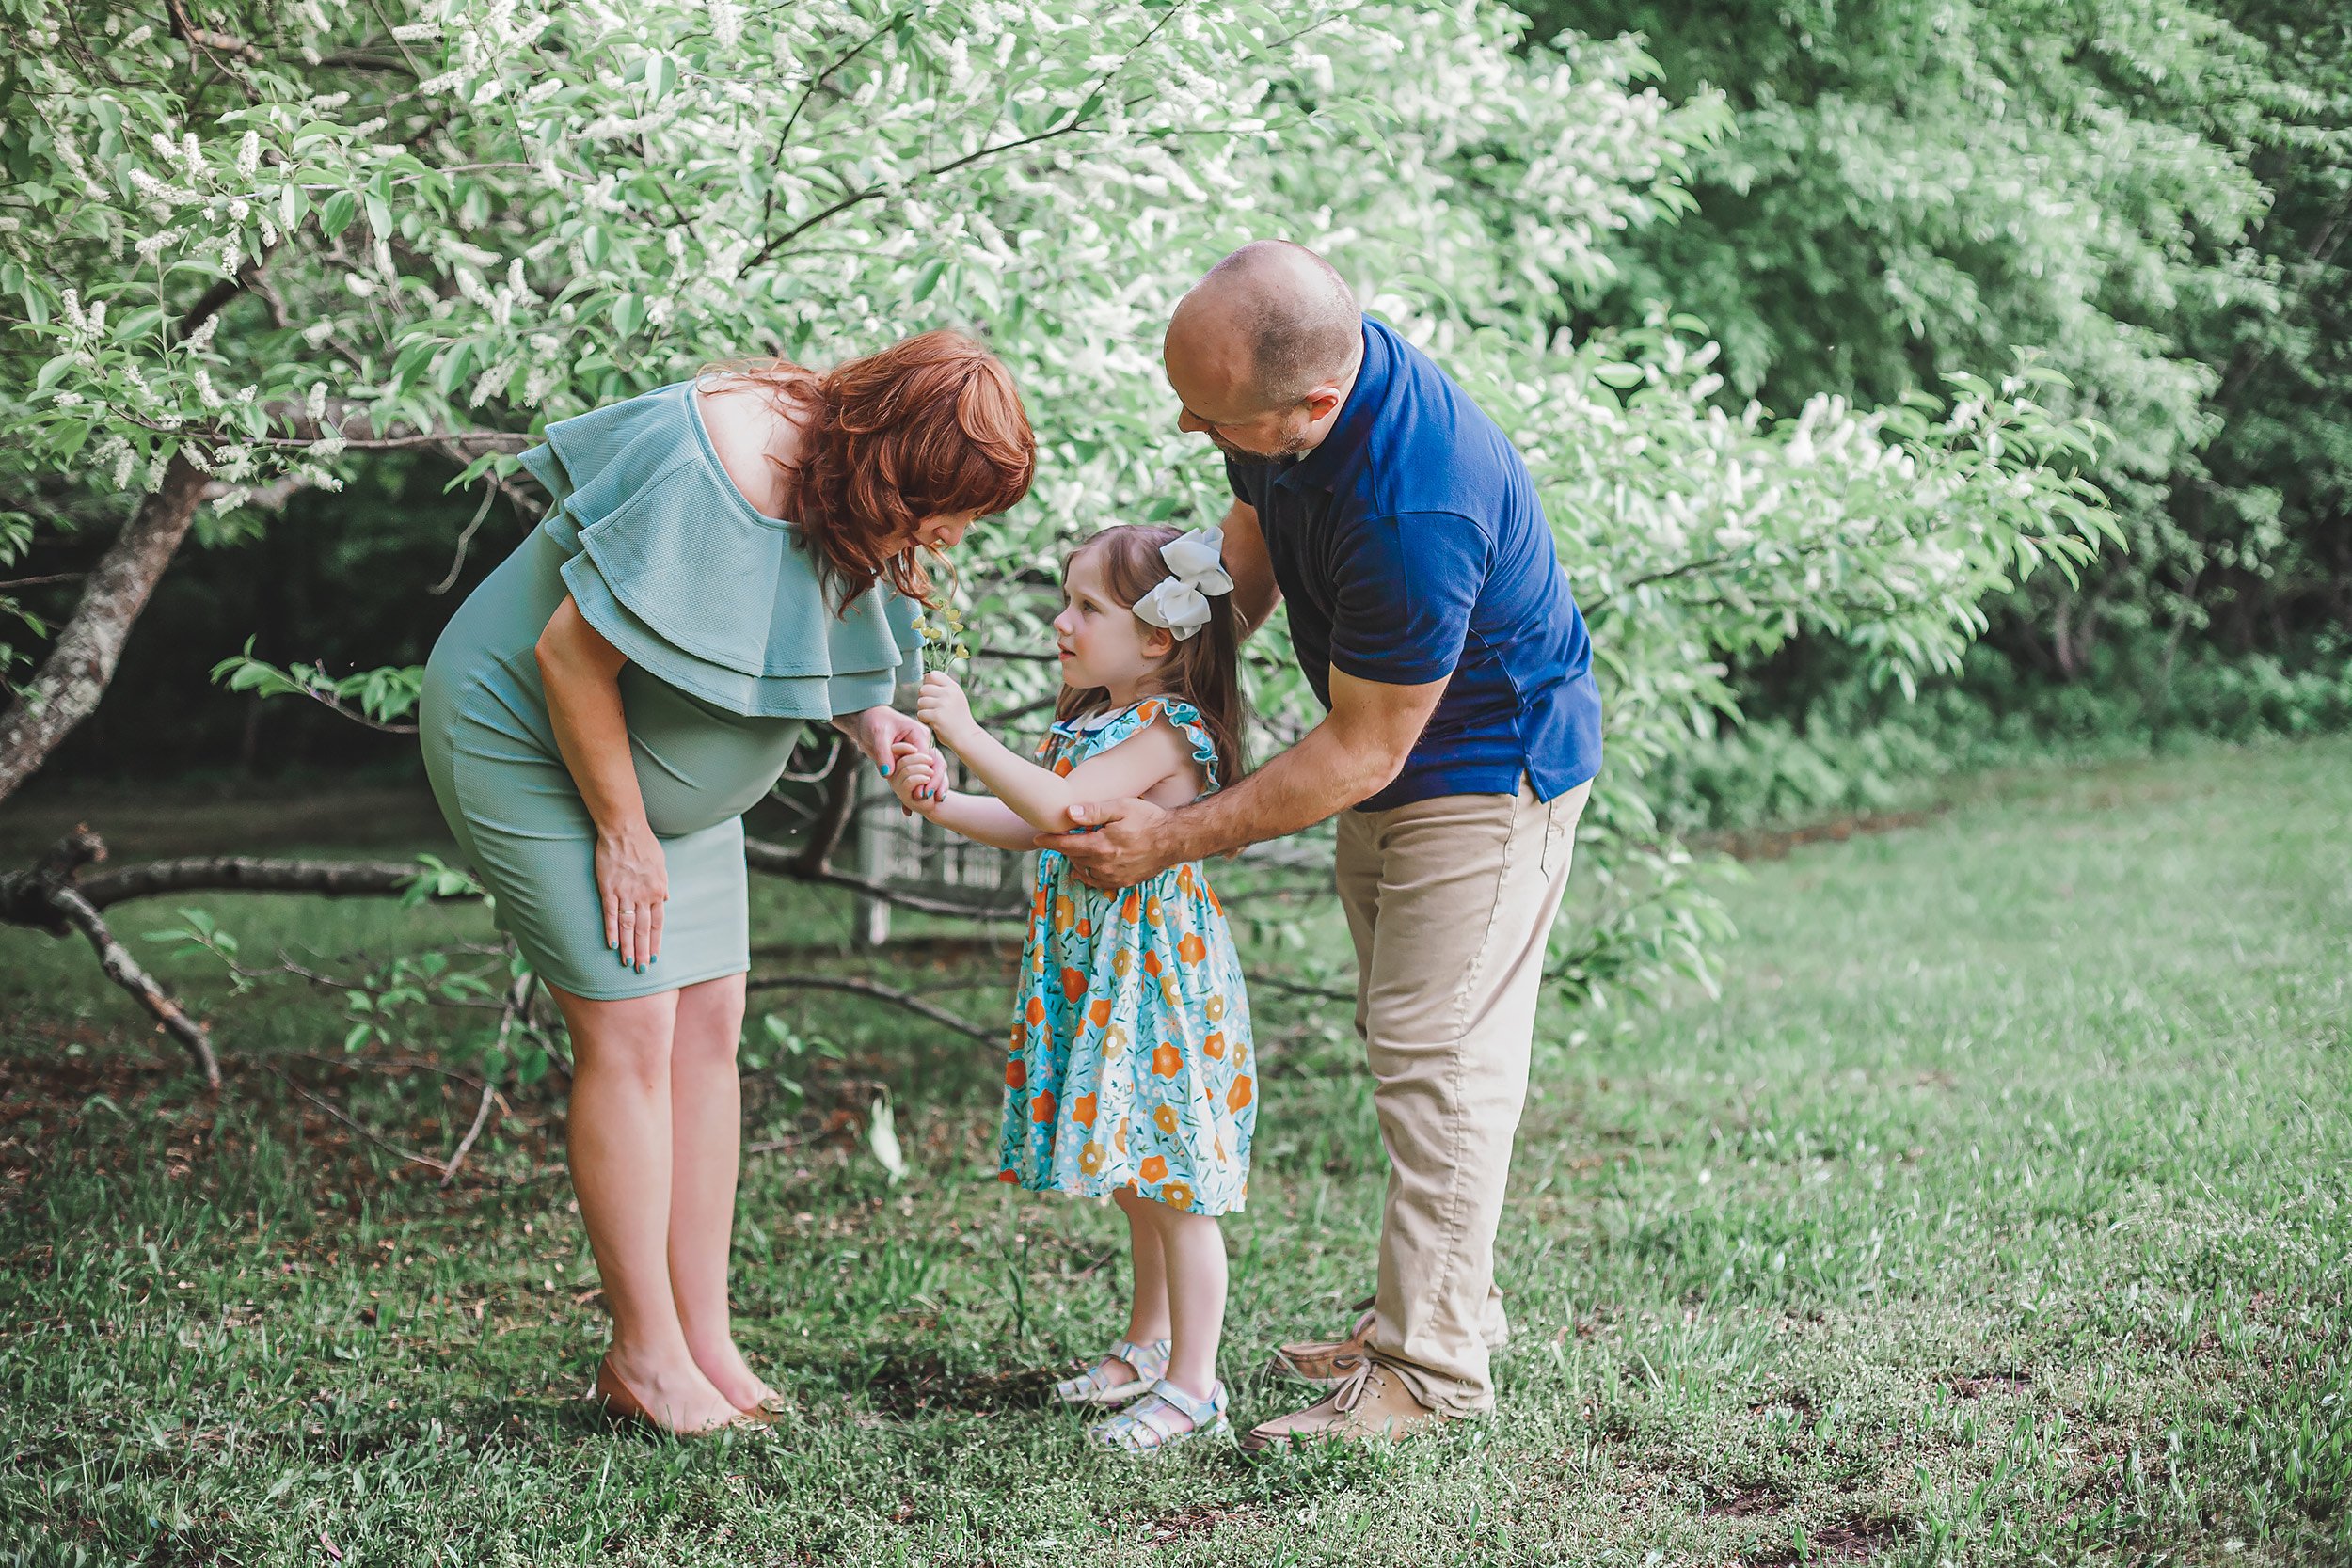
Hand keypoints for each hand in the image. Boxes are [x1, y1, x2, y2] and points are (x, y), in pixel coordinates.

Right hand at [595, 822, 667, 969]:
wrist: (625, 831)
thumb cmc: (644, 845)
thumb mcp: (662, 864)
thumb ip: (663, 884)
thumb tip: (666, 898)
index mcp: (658, 891)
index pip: (658, 923)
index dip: (656, 942)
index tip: (654, 958)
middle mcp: (644, 896)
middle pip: (644, 930)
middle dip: (643, 952)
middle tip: (641, 971)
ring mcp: (626, 894)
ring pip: (628, 927)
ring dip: (628, 947)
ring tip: (627, 964)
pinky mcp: (608, 890)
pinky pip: (610, 915)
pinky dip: (611, 931)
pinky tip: (611, 945)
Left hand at [847, 704, 942, 804]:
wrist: (866, 720)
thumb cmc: (873, 722)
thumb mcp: (878, 736)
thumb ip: (884, 754)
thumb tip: (887, 774)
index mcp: (918, 734)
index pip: (928, 757)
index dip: (926, 774)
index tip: (922, 790)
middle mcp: (922, 744)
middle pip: (934, 765)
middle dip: (934, 782)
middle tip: (928, 798)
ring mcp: (917, 752)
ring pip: (929, 771)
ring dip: (931, 787)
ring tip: (931, 805)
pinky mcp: (910, 760)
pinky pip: (916, 774)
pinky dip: (916, 787)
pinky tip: (913, 804)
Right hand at [887, 745, 944, 814]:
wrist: (937, 798)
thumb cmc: (936, 777)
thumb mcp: (935, 764)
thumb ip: (928, 760)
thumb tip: (918, 765)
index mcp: (898, 761)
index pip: (893, 750)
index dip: (903, 747)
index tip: (916, 749)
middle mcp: (893, 772)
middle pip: (903, 759)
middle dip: (920, 758)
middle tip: (931, 761)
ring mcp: (896, 783)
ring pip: (906, 770)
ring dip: (923, 769)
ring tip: (931, 772)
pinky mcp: (902, 794)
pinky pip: (909, 781)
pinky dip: (921, 778)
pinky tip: (927, 779)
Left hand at [914, 672, 975, 747]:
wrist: (966, 736)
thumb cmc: (958, 718)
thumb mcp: (955, 697)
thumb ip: (943, 688)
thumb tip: (925, 677)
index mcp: (953, 687)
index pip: (933, 674)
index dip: (928, 683)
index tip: (931, 693)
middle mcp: (948, 693)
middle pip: (923, 689)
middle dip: (924, 699)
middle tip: (932, 708)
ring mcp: (943, 704)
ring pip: (920, 702)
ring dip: (923, 710)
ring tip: (934, 716)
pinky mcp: (936, 716)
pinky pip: (920, 713)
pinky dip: (924, 720)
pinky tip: (933, 723)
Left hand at [1035, 797, 1178, 889]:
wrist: (1173, 840)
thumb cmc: (1147, 818)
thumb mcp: (1121, 807)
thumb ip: (1093, 811)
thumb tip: (1068, 813)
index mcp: (1101, 845)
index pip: (1066, 845)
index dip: (1050, 841)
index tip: (1037, 838)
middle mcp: (1104, 864)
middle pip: (1073, 858)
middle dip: (1063, 848)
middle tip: (1057, 840)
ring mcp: (1113, 876)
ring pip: (1083, 872)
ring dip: (1075, 861)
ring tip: (1075, 850)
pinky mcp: (1122, 883)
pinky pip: (1097, 882)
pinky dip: (1088, 874)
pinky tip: (1088, 866)